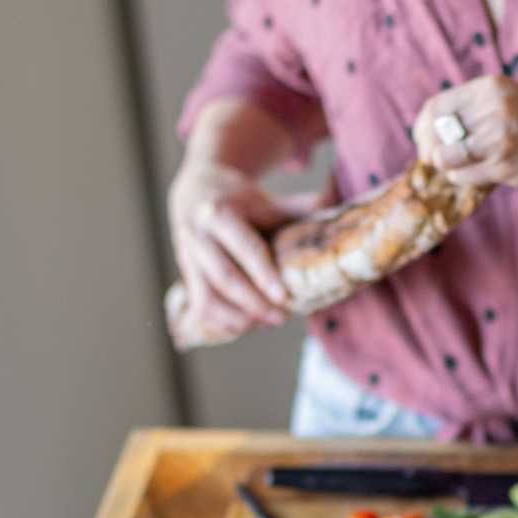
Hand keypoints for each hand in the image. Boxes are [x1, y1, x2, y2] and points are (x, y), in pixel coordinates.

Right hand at [164, 155, 293, 346]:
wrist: (195, 191)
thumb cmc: (239, 200)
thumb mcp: (263, 199)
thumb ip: (294, 207)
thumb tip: (330, 203)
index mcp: (220, 213)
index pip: (244, 248)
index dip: (263, 275)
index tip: (284, 297)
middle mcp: (198, 235)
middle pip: (224, 278)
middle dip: (253, 304)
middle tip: (281, 318)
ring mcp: (188, 257)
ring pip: (207, 297)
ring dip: (237, 318)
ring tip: (264, 324)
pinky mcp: (186, 274)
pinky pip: (199, 306)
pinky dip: (221, 322)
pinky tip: (245, 326)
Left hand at [411, 75, 517, 194]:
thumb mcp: (513, 101)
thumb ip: (478, 109)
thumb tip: (435, 133)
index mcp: (490, 87)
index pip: (436, 107)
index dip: (424, 129)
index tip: (427, 143)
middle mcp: (490, 107)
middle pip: (436, 134)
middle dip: (433, 152)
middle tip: (443, 162)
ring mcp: (497, 135)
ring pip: (446, 158)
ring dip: (452, 168)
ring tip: (472, 167)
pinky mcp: (505, 163)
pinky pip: (464, 177)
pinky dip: (468, 179)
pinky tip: (488, 174)